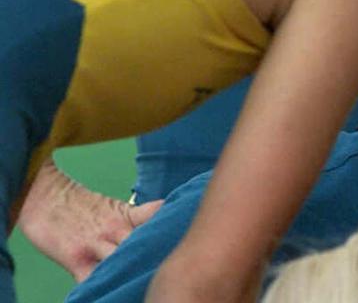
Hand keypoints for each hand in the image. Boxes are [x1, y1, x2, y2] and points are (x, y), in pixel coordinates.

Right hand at [17, 160, 162, 281]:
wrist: (43, 197)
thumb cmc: (82, 206)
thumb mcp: (118, 207)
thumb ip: (143, 214)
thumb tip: (169, 212)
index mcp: (128, 217)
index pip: (158, 224)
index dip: (171, 235)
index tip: (183, 246)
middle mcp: (115, 231)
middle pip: (144, 247)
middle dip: (156, 257)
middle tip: (168, 269)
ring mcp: (96, 245)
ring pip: (122, 262)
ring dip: (132, 271)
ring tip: (145, 282)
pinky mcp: (76, 259)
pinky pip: (92, 280)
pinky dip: (103, 286)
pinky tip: (113, 290)